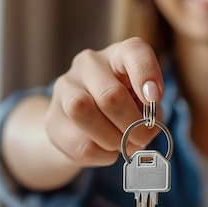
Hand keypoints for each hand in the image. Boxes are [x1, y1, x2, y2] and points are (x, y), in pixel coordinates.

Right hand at [46, 37, 164, 167]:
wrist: (84, 126)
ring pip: (84, 113)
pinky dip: (102, 154)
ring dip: (113, 139)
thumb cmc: (125, 109)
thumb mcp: (144, 104)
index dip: (147, 74)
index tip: (155, 98)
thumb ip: (151, 112)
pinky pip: (79, 143)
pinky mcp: (52, 119)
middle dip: (133, 125)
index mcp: (118, 55)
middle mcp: (89, 63)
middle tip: (143, 137)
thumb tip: (147, 129)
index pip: (133, 52)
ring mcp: (65, 88)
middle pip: (110, 94)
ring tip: (123, 144)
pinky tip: (107, 150)